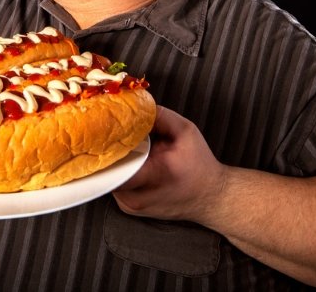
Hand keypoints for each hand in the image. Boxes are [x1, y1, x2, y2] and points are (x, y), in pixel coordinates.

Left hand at [112, 106, 224, 224]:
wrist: (210, 198)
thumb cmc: (200, 166)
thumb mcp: (186, 132)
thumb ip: (160, 116)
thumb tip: (135, 106)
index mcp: (153, 176)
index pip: (114, 165)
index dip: (106, 145)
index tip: (105, 131)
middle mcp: (136, 197)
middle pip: (106, 168)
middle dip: (109, 149)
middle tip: (113, 133)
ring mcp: (130, 206)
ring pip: (108, 176)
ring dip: (114, 160)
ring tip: (125, 147)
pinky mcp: (128, 208)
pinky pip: (114, 183)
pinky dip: (118, 170)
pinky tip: (130, 161)